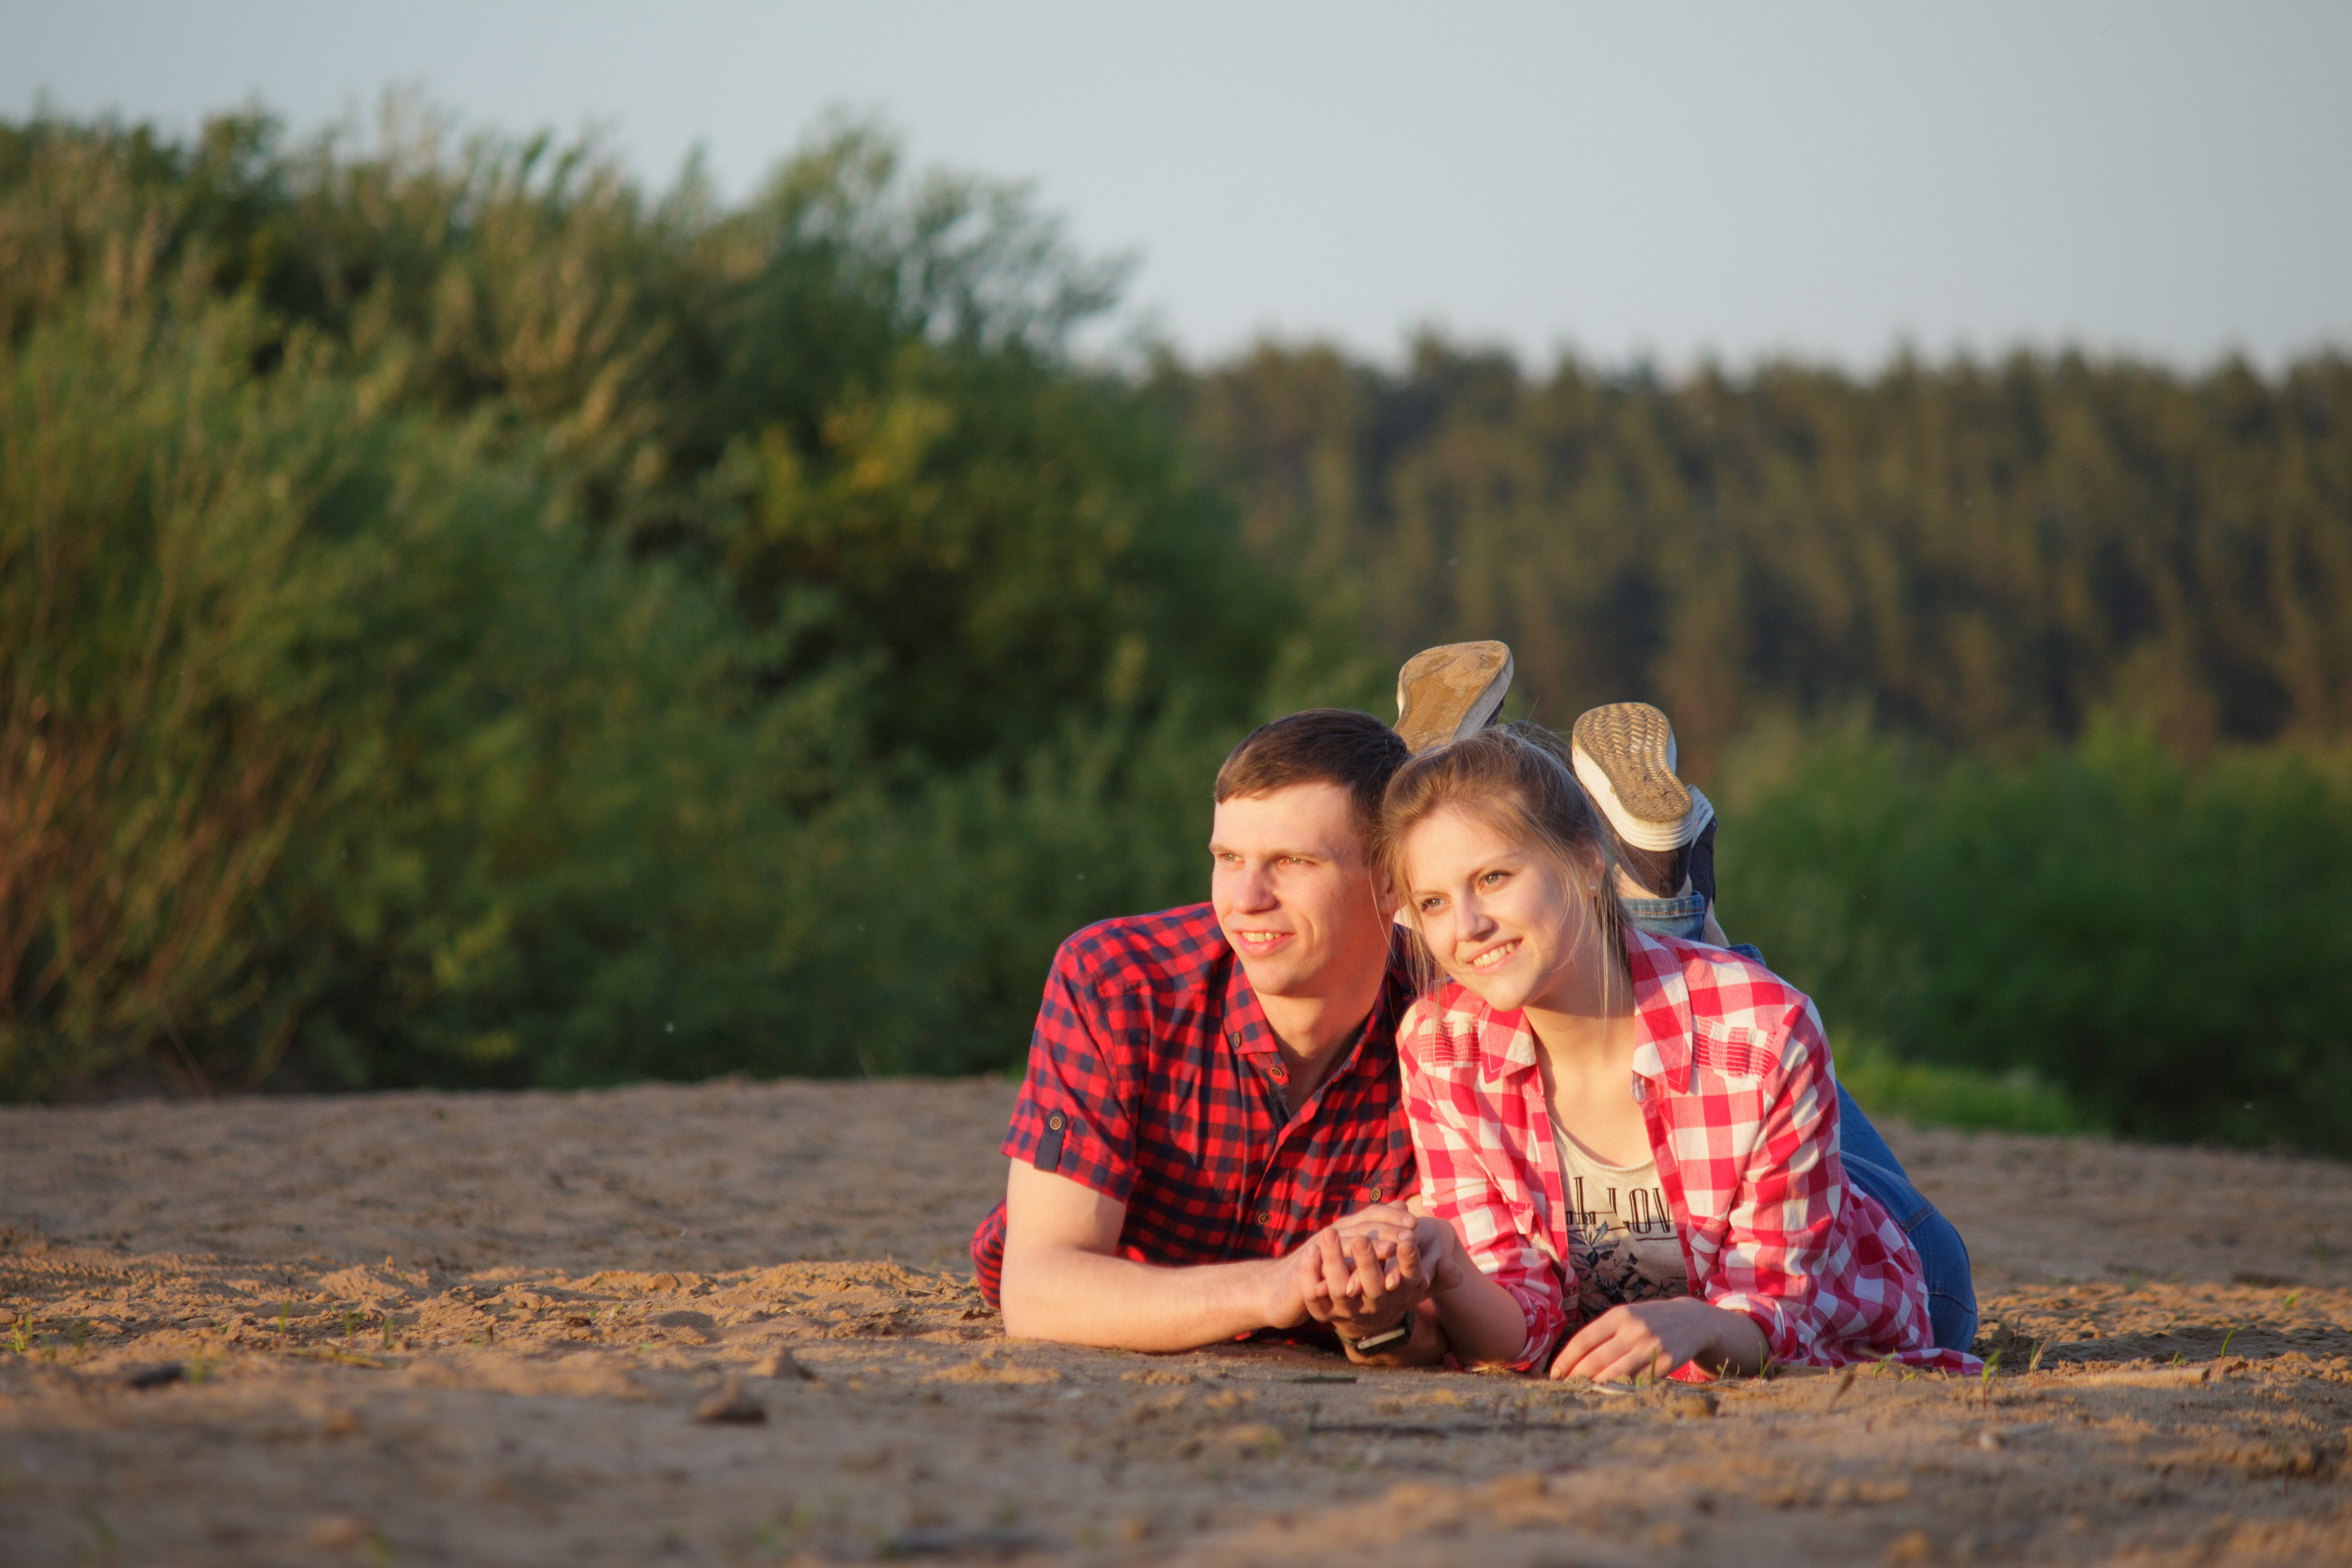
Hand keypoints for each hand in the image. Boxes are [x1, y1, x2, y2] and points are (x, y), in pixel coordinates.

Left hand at [1297, 1223, 1429, 1340]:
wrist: (1365, 1320)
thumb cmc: (1397, 1288)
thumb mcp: (1420, 1282)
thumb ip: (1439, 1273)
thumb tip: (1452, 1269)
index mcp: (1401, 1294)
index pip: (1409, 1279)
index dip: (1408, 1263)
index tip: (1406, 1242)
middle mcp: (1376, 1304)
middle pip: (1373, 1287)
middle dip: (1368, 1262)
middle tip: (1363, 1239)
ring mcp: (1348, 1310)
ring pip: (1339, 1290)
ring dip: (1334, 1262)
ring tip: (1328, 1232)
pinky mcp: (1324, 1312)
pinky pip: (1314, 1297)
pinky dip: (1310, 1274)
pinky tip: (1310, 1250)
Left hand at [1547, 1297, 1760, 1383]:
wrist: (1693, 1320)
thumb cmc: (1650, 1320)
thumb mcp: (1626, 1316)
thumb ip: (1602, 1333)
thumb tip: (1571, 1359)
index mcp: (1619, 1315)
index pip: (1583, 1341)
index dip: (1565, 1360)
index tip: (1554, 1374)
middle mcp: (1634, 1329)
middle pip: (1595, 1361)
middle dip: (1575, 1377)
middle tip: (1564, 1388)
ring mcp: (1651, 1347)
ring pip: (1614, 1374)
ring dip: (1595, 1387)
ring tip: (1582, 1394)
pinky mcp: (1667, 1363)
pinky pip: (1638, 1382)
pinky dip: (1621, 1389)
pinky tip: (1610, 1395)